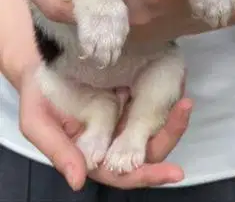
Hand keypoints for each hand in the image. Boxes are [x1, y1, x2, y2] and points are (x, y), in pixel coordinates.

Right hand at [19, 63, 190, 190]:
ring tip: (185, 99)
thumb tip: (78, 182)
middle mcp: (114, 139)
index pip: (125, 173)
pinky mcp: (130, 91)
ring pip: (155, 124)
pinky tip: (176, 81)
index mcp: (94, 156)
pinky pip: (153, 98)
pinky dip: (166, 93)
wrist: (40, 63)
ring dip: (172, 116)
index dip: (149, 174)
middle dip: (170, 134)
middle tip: (184, 109)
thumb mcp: (38, 124)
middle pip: (149, 148)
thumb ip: (58, 152)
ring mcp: (124, 115)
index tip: (175, 173)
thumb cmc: (38, 97)